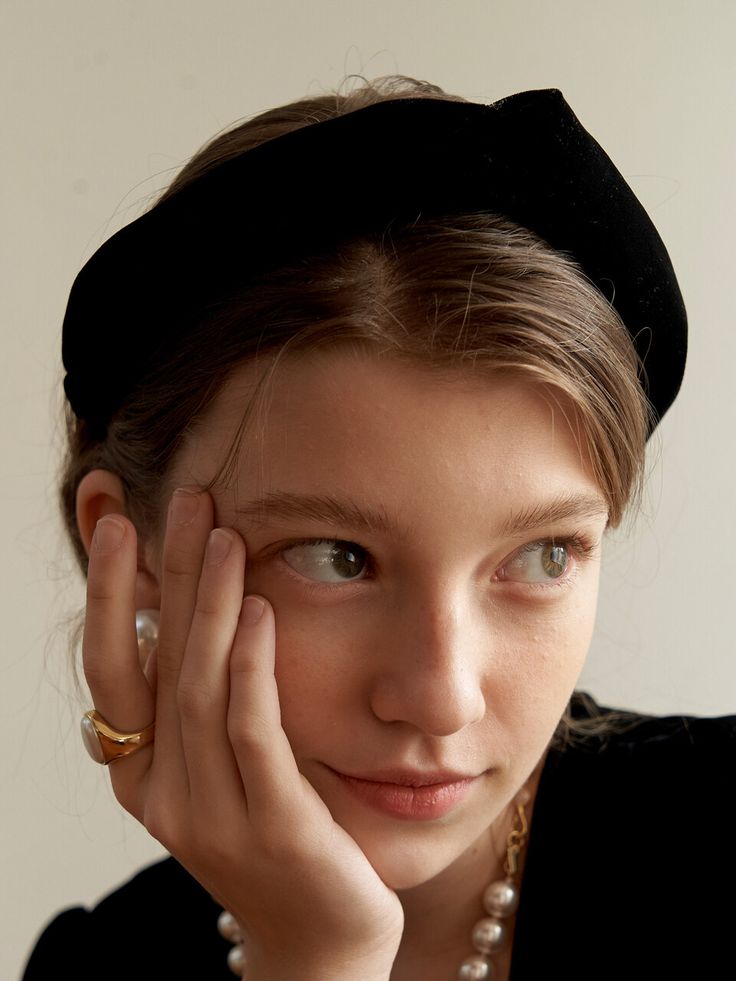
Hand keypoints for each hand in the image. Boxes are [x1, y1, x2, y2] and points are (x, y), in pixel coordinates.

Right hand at [83, 487, 402, 979]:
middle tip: (180, 500)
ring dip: (210, 605)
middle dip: (164, 576)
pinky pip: (253, 733)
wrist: (320, 943)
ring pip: (199, 690)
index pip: (112, 671)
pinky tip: (264, 611)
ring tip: (222, 534)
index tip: (121, 525)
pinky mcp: (273, 827)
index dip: (113, 596)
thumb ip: (200, 707)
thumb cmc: (278, 839)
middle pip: (155, 664)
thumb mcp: (222, 769)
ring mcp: (213, 815)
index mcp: (144, 776)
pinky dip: (253, 668)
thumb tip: (177, 620)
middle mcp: (164, 795)